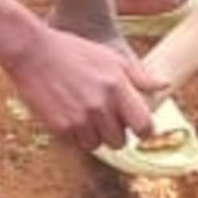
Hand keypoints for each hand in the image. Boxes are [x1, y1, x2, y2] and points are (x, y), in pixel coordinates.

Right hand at [0, 25, 168, 152]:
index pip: (144, 126)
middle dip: (115, 132)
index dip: (142, 130)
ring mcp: (80, 118)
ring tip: (84, 114)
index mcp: (118, 87)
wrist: (32, 52)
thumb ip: (139, 76)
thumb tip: (164, 86)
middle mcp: (102, 105)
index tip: (136, 127)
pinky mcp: (60, 127)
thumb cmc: (74, 51)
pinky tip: (68, 114)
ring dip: (93, 135)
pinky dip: (74, 135)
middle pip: (120, 141)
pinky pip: (75, 144)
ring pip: (97, 146)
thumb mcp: (111, 57)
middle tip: (103, 117)